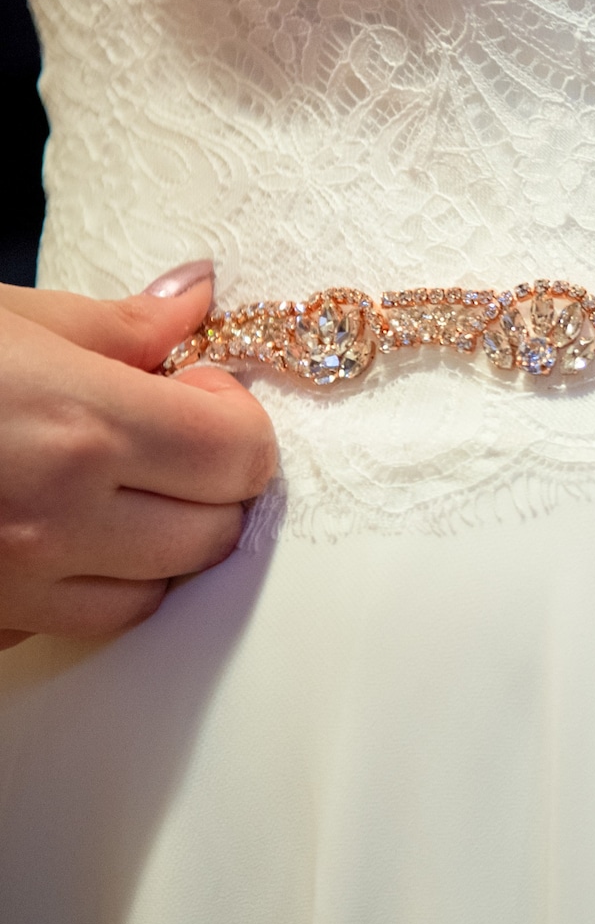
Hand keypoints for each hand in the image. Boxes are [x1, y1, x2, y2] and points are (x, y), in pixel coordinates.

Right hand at [0, 262, 276, 648]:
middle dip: (210, 485)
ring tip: (111, 487)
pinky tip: (52, 533)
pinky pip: (68, 624)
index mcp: (82, 426)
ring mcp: (13, 583)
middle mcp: (57, 516)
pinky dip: (83, 586)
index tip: (199, 392)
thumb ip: (117, 325)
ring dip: (155, 547)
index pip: (240, 456)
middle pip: (213, 534)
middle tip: (169, 435)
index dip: (235, 421)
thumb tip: (196, 299)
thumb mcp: (2, 317)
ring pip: (152, 596)